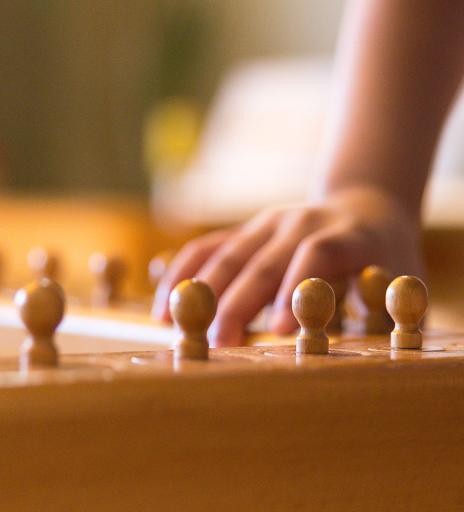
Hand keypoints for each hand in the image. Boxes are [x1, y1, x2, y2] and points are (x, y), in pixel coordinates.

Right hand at [152, 186, 423, 345]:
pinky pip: (206, 248)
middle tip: (219, 343)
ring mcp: (268, 222)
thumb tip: (347, 346)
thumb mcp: (396, 279)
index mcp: (348, 235)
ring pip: (227, 253)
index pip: (318, 253)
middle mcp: (302, 222)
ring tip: (179, 328)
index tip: (280, 329)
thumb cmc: (383, 260)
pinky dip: (181, 276)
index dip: (298, 288)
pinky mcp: (244, 230)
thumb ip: (374, 305)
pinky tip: (164, 306)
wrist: (365, 208)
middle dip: (237, 303)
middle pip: (264, 259)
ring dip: (201, 291)